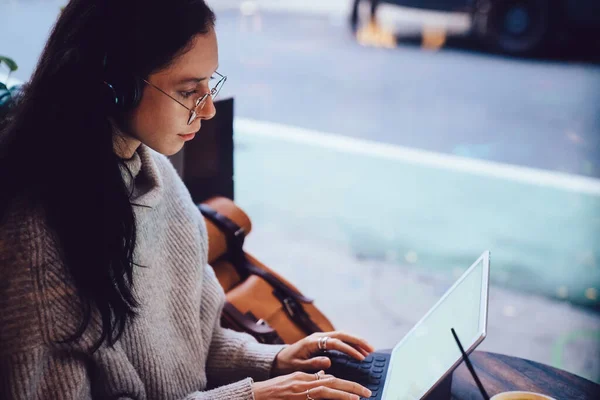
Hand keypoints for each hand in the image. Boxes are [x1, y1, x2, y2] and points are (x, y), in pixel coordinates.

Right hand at [252, 370, 371, 399]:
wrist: (258, 395)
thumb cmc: (274, 390)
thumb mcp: (294, 382)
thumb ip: (310, 380)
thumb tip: (325, 379)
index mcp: (305, 377)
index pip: (329, 379)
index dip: (345, 384)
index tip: (358, 389)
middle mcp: (305, 382)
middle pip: (333, 382)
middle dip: (351, 387)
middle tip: (367, 392)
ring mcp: (301, 390)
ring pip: (328, 389)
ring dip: (345, 392)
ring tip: (360, 396)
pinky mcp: (299, 396)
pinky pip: (318, 397)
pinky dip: (332, 397)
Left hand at [272, 331, 375, 376]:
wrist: (279, 358)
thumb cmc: (287, 363)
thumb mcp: (297, 366)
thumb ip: (312, 363)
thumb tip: (329, 361)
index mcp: (312, 341)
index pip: (335, 343)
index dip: (349, 350)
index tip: (360, 358)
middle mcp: (318, 336)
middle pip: (342, 334)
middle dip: (357, 341)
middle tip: (371, 349)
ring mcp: (321, 337)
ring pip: (342, 336)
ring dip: (356, 341)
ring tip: (369, 350)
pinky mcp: (322, 341)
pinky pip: (339, 340)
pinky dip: (350, 344)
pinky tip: (358, 350)